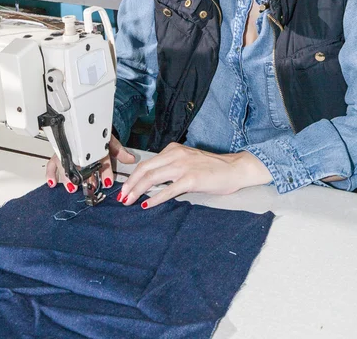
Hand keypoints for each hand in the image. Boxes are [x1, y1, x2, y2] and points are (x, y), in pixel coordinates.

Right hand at [45, 134, 134, 192]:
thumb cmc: (96, 134)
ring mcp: (67, 151)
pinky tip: (53, 183)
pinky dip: (51, 173)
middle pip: (82, 164)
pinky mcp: (58, 154)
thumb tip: (131, 159)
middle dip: (86, 177)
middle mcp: (79, 149)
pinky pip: (51, 164)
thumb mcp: (109, 141)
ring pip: (66, 164)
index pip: (101, 158)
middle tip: (89, 186)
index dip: (105, 171)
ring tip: (72, 187)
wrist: (84, 122)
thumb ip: (120, 152)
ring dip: (69, 177)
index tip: (108, 181)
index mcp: (94, 145)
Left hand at [117, 142, 271, 207]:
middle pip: (145, 169)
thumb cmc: (213, 167)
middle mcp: (176, 155)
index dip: (133, 176)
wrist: (234, 168)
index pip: (147, 162)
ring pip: (152, 178)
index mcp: (174, 149)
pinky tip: (146, 205)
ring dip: (138, 191)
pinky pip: (168, 190)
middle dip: (130, 184)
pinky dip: (154, 199)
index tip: (125, 187)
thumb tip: (152, 182)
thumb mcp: (188, 160)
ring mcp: (183, 167)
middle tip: (122, 196)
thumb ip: (171, 167)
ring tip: (129, 201)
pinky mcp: (191, 180)